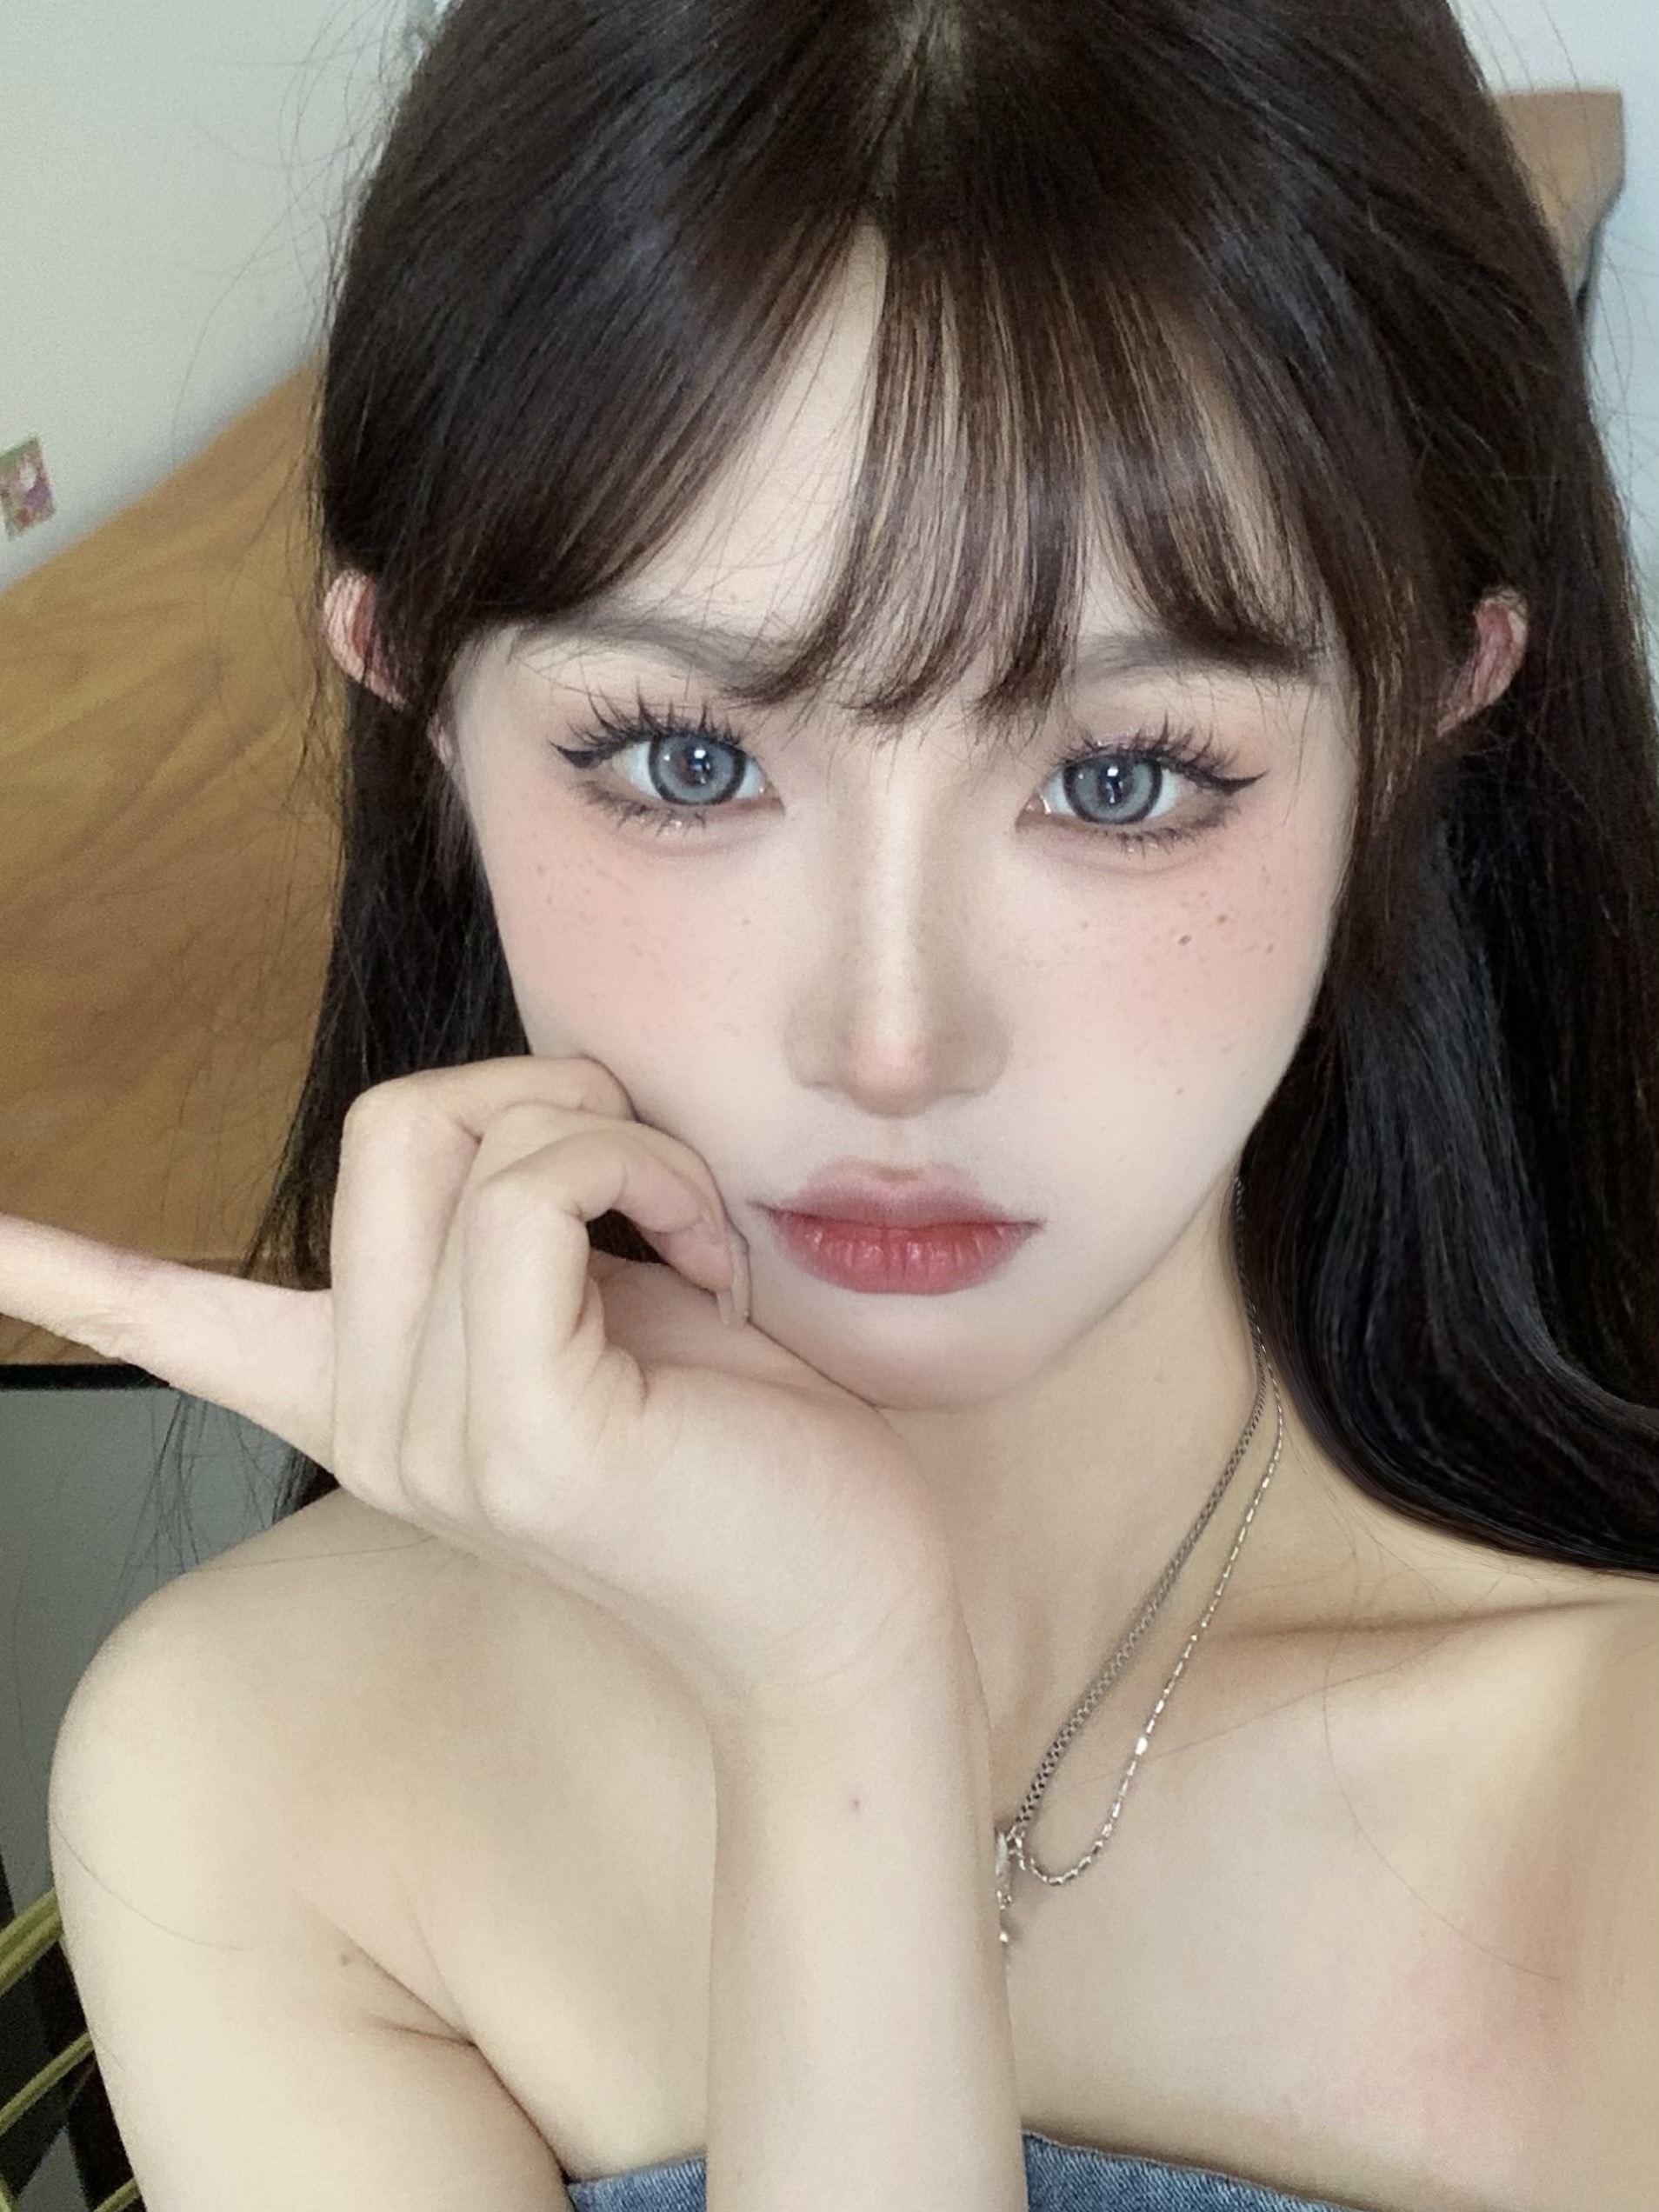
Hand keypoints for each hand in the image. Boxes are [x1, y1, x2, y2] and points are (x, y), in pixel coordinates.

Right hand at [0, 1057, 965, 1730]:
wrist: (854, 1599)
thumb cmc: (754, 1441)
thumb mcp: (611, 1305)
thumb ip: (519, 1224)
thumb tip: (500, 1133)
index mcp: (377, 1390)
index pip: (178, 1325)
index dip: (68, 1272)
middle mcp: (375, 1421)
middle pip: (387, 1126)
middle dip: (545, 1095)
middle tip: (646, 1177)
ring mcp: (431, 1438)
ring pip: (461, 1144)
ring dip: (616, 1136)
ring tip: (690, 1233)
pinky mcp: (519, 1437)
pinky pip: (535, 1199)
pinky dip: (644, 1180)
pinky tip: (709, 1268)